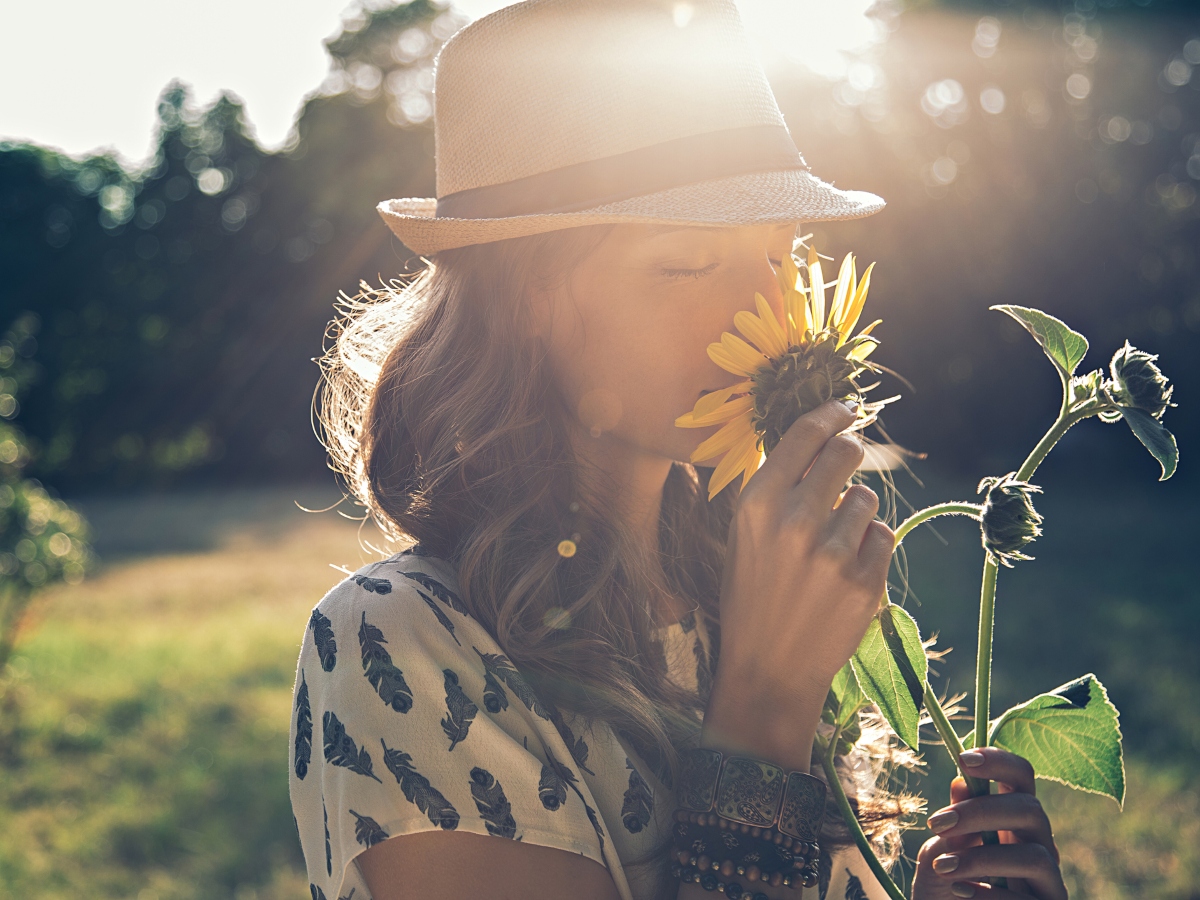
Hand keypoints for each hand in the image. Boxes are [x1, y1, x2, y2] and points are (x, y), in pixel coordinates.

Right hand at [702, 400, 893, 769]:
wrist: (767, 669)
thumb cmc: (751, 594)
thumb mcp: (744, 534)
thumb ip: (777, 487)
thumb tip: (819, 436)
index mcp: (757, 503)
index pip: (806, 434)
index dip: (832, 413)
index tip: (846, 407)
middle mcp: (794, 521)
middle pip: (847, 453)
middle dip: (851, 454)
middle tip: (847, 465)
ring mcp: (832, 553)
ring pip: (868, 498)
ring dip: (857, 512)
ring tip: (831, 544)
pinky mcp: (865, 582)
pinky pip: (884, 536)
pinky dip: (870, 547)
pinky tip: (845, 570)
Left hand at [913, 747, 1066, 899]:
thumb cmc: (945, 889)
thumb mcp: (939, 854)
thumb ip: (953, 825)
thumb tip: (960, 784)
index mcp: (1012, 819)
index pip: (1022, 777)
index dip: (1000, 761)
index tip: (963, 758)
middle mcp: (1037, 844)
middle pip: (1031, 810)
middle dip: (981, 811)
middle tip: (937, 823)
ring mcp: (1048, 880)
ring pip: (1035, 856)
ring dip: (983, 858)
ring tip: (942, 867)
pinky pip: (1028, 899)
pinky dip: (990, 893)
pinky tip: (959, 891)